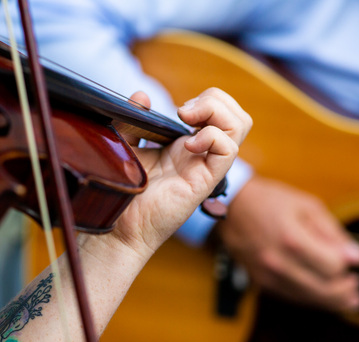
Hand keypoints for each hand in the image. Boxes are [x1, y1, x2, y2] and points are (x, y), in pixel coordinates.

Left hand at [99, 88, 251, 262]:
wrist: (118, 227)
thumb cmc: (123, 193)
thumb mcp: (123, 145)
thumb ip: (131, 119)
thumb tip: (142, 97)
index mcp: (187, 144)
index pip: (221, 112)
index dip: (207, 100)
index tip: (177, 109)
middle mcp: (202, 154)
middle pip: (237, 116)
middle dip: (216, 100)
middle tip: (184, 113)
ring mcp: (205, 167)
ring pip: (240, 126)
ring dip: (217, 112)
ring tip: (188, 121)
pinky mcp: (204, 182)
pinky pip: (228, 151)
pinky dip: (211, 137)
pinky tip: (188, 145)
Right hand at [217, 176, 358, 311]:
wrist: (231, 208)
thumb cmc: (270, 202)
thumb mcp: (307, 207)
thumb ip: (333, 233)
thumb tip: (357, 257)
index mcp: (292, 238)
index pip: (332, 266)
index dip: (348, 265)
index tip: (356, 260)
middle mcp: (278, 261)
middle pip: (323, 289)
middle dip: (346, 291)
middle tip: (357, 286)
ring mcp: (268, 274)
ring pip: (308, 298)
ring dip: (332, 301)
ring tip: (349, 299)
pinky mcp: (261, 282)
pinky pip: (293, 297)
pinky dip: (312, 299)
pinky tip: (324, 295)